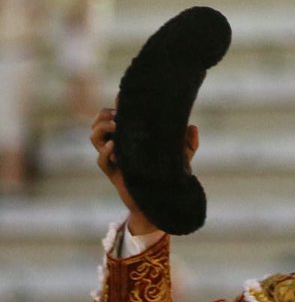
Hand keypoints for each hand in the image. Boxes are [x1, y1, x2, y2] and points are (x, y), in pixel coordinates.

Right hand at [90, 107, 198, 236]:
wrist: (163, 202)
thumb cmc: (169, 177)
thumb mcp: (181, 159)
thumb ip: (188, 143)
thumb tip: (193, 127)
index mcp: (130, 137)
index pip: (115, 115)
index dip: (116, 105)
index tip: (123, 98)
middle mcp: (118, 145)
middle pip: (98, 122)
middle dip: (104, 114)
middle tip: (118, 114)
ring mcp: (114, 159)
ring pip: (94, 137)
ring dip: (101, 128)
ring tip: (116, 125)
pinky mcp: (114, 174)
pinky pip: (100, 160)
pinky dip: (104, 151)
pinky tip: (114, 146)